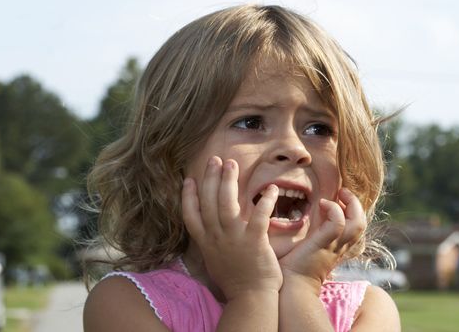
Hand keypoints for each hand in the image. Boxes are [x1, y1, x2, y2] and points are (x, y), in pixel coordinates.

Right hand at [182, 156, 282, 300]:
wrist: (250, 298)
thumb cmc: (234, 280)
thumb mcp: (214, 260)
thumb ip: (211, 241)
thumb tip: (211, 227)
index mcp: (206, 242)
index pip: (190, 215)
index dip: (188, 195)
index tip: (190, 179)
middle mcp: (216, 237)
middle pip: (208, 202)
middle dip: (210, 178)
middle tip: (215, 160)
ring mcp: (234, 238)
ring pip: (226, 203)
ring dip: (228, 181)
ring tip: (231, 164)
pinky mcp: (254, 241)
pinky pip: (259, 215)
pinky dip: (265, 201)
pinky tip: (270, 189)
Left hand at [279, 188, 365, 291]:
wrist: (290, 288)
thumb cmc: (293, 269)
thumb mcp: (308, 247)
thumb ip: (312, 234)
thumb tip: (308, 218)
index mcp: (336, 248)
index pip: (355, 228)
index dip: (352, 211)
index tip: (339, 199)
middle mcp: (339, 247)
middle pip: (362, 224)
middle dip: (356, 204)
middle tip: (343, 191)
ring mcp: (334, 246)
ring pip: (358, 223)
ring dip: (351, 204)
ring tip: (339, 193)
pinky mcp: (324, 245)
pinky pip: (338, 224)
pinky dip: (333, 210)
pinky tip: (321, 203)